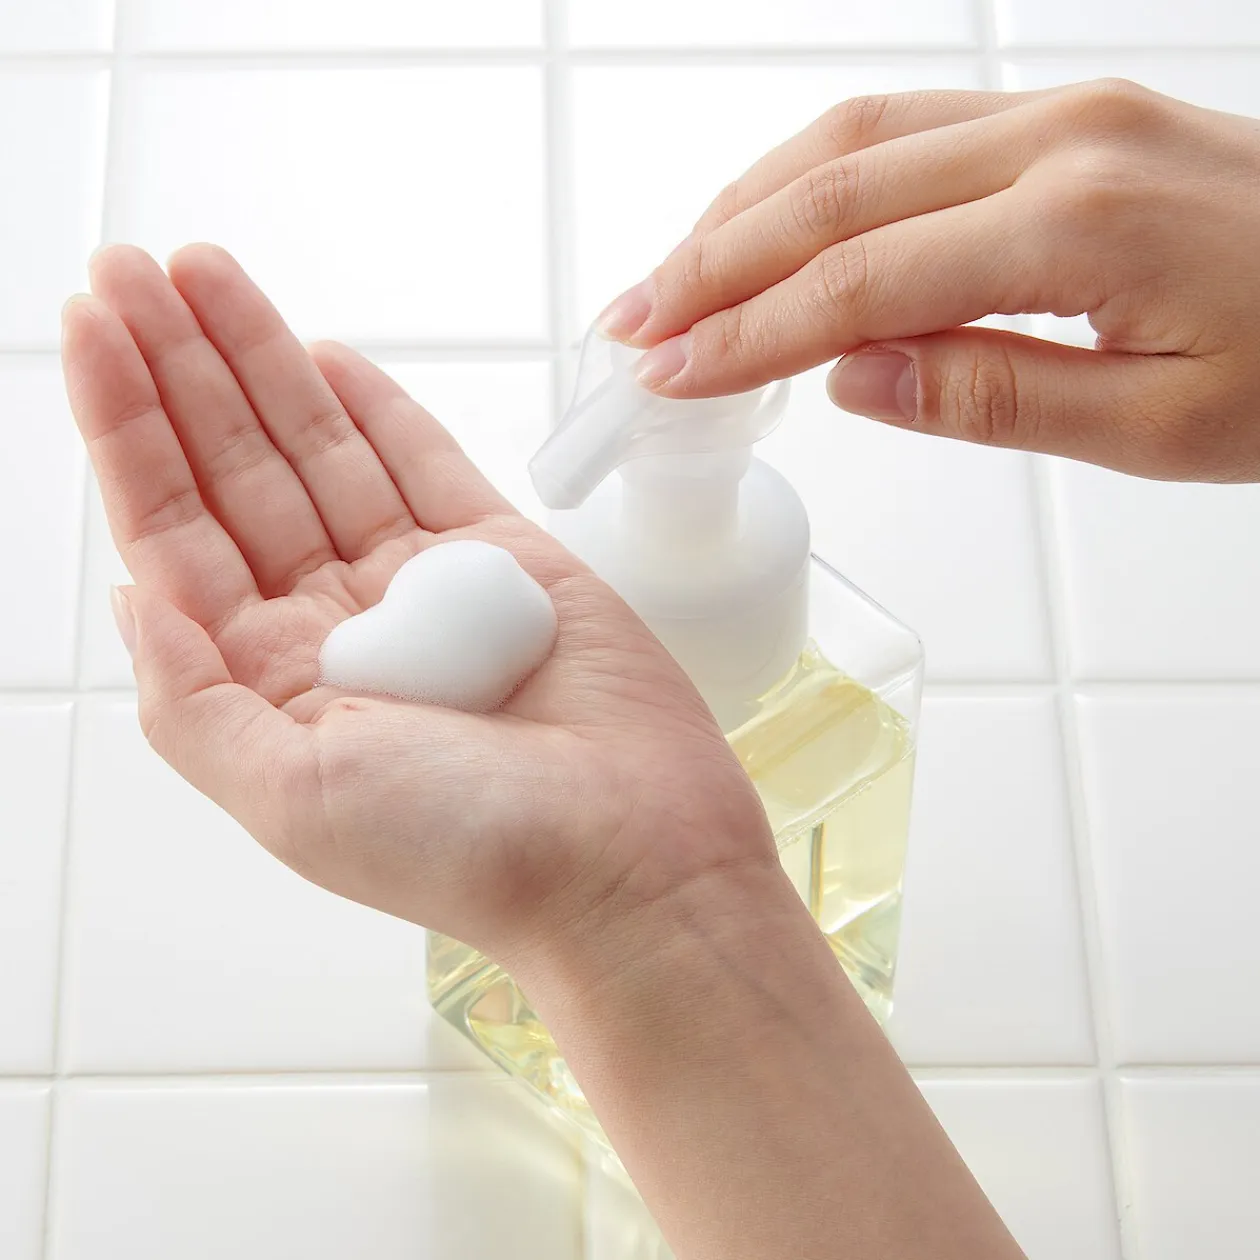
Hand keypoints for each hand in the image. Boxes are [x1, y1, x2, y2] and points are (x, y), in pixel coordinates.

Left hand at [63, 245, 773, 969]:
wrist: (632, 861)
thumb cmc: (471, 851)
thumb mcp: (291, 798)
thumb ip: (193, 701)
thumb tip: (131, 597)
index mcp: (273, 683)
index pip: (177, 532)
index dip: (131, 428)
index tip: (98, 327)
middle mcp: (338, 628)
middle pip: (239, 474)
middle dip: (184, 369)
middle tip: (134, 267)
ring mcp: (423, 589)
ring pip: (324, 452)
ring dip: (265, 362)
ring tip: (207, 276)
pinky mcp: (507, 561)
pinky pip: (429, 466)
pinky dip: (379, 408)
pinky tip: (325, 355)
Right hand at [601, 79, 1259, 481]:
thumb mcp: (1159, 428)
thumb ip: (993, 394)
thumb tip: (852, 377)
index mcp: (1077, 226)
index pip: (860, 278)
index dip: (747, 331)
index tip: (667, 374)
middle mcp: (1058, 140)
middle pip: (833, 187)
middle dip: (713, 261)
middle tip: (632, 325)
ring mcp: (1062, 113)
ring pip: (856, 139)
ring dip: (747, 207)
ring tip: (676, 277)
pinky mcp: (1067, 118)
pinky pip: (908, 131)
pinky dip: (815, 178)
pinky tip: (773, 223)